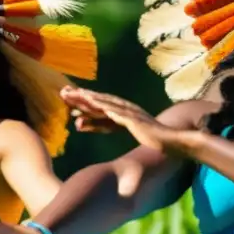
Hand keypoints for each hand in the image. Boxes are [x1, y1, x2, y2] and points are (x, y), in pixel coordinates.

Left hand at [62, 87, 187, 151]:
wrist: (169, 141)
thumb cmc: (147, 136)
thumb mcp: (118, 128)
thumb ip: (101, 125)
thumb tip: (81, 124)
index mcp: (120, 108)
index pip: (98, 102)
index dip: (82, 98)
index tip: (68, 95)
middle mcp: (124, 107)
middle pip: (99, 100)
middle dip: (82, 96)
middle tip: (65, 92)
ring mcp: (130, 113)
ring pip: (107, 104)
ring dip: (92, 100)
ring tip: (78, 96)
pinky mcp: (135, 121)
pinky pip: (118, 115)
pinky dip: (108, 109)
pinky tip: (98, 107)